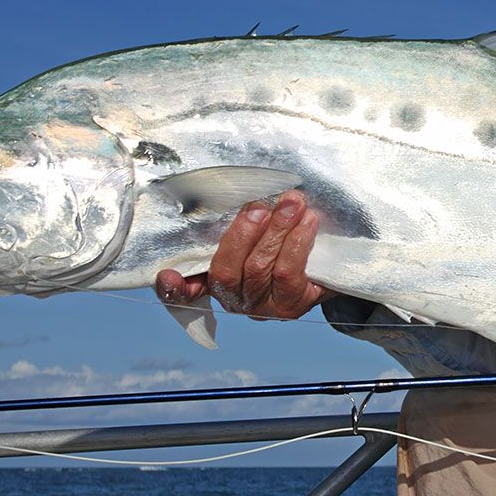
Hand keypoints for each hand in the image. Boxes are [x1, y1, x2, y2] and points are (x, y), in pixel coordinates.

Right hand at [153, 190, 331, 319]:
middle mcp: (232, 298)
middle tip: (259, 206)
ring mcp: (261, 306)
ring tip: (292, 203)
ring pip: (258, 267)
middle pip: (225, 271)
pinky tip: (308, 222)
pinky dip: (297, 243)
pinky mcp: (290, 306)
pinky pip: (288, 273)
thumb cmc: (282, 238)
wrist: (327, 263)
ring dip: (276, 230)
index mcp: (213, 279)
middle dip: (243, 233)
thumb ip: (237, 217)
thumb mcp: (255, 226)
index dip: (174, 287)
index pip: (185, 289)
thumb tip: (221, 188)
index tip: (168, 276)